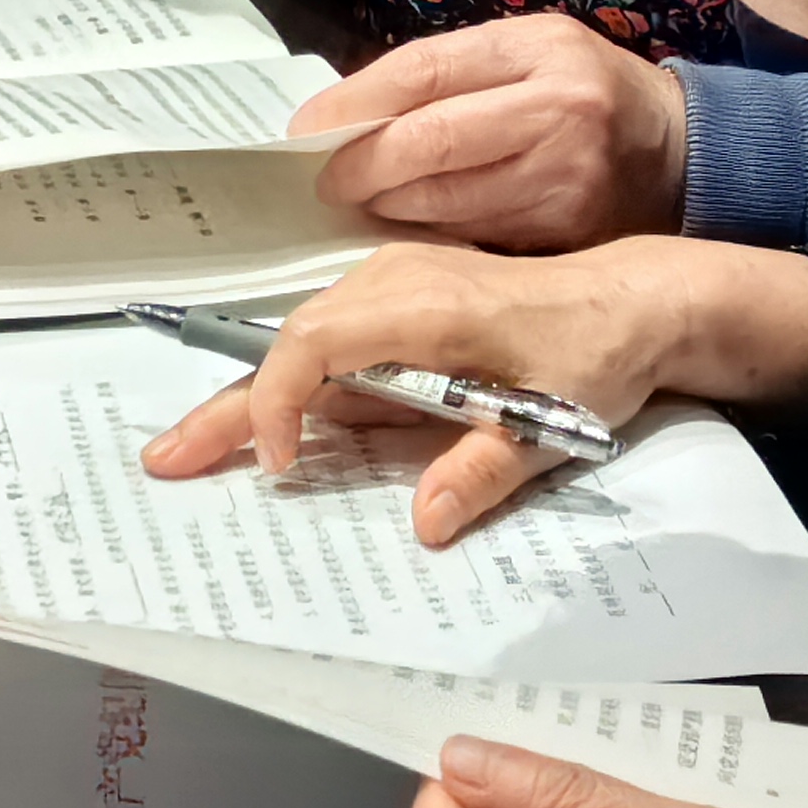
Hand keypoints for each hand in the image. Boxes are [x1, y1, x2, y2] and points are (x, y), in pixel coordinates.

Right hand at [139, 235, 807, 545]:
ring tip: (197, 449)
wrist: (641, 297)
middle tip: (166, 460)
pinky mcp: (402, 300)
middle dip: (227, 408)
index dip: (282, 403)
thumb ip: (483, 472)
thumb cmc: (598, 353)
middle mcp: (396, 284)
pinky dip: (293, 383)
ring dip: (254, 398)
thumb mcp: (553, 423)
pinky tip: (270, 426)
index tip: (279, 463)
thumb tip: (423, 524)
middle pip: (288, 343)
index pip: (316, 345)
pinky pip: (332, 340)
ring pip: (303, 343)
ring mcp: (395, 286)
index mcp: (424, 306)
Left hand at [303, 15, 687, 248]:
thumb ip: (450, 73)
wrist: (680, 150)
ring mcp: (567, 178)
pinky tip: (414, 230)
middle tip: (328, 181)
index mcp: (537, 49)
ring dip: (389, 207)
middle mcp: (557, 110)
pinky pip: (476, 238)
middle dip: (362, 167)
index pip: (423, 71)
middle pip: (429, 142)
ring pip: (446, 201)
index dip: (353, 104)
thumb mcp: (527, 52)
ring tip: (367, 203)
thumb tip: (348, 113)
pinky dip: (433, 236)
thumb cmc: (584, 92)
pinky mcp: (570, 233)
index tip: (307, 132)